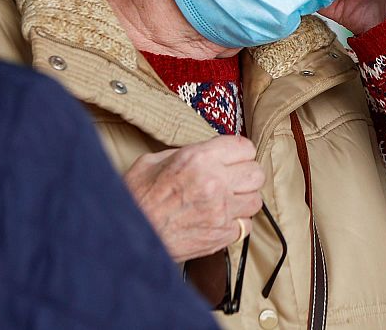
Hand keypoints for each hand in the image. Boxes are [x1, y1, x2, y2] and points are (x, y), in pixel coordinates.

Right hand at [122, 134, 264, 261]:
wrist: (128, 238)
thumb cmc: (136, 200)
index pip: (244, 147)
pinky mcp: (221, 235)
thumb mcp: (153, 162)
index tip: (233, 157)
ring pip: (256, 200)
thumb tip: (206, 153)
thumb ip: (186, 154)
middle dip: (246, 174)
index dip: (239, 152)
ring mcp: (220, 211)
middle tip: (232, 178)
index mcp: (198, 159)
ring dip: (244, 199)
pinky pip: (246, 225)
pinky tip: (220, 219)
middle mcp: (214, 183)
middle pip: (257, 172)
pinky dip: (237, 223)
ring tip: (227, 200)